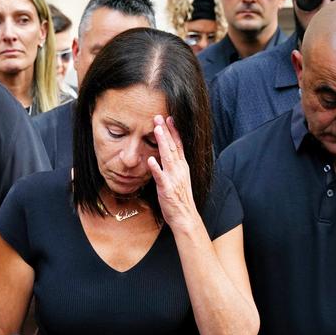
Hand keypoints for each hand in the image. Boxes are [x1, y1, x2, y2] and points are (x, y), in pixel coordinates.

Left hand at [148, 115, 198, 230]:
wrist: (185, 217)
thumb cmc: (180, 199)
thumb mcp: (179, 178)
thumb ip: (173, 166)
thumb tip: (165, 155)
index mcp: (182, 167)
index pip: (179, 145)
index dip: (174, 131)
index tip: (169, 118)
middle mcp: (179, 169)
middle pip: (173, 146)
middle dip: (166, 131)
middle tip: (159, 117)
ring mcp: (173, 178)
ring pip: (168, 157)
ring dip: (162, 142)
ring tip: (156, 129)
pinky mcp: (167, 189)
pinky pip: (160, 177)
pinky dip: (156, 168)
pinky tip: (150, 159)